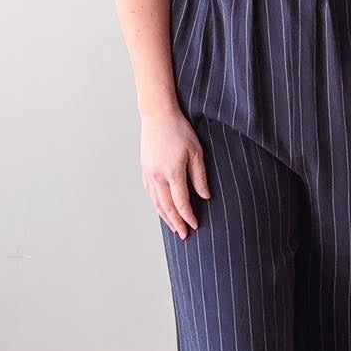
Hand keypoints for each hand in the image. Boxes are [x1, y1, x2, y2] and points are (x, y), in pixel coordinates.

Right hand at [142, 109, 209, 238]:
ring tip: (173, 227)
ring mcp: (149, 173)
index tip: (195, 225)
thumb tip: (205, 197)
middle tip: (183, 235)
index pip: (181, 202)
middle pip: (167, 207)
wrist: (157, 115)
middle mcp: (158, 176)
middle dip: (176, 223)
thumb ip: (200, 176)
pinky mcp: (145, 170)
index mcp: (172, 172)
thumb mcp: (196, 152)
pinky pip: (150, 193)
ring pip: (156, 202)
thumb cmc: (179, 130)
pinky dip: (156, 205)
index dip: (188, 216)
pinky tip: (162, 209)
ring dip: (165, 217)